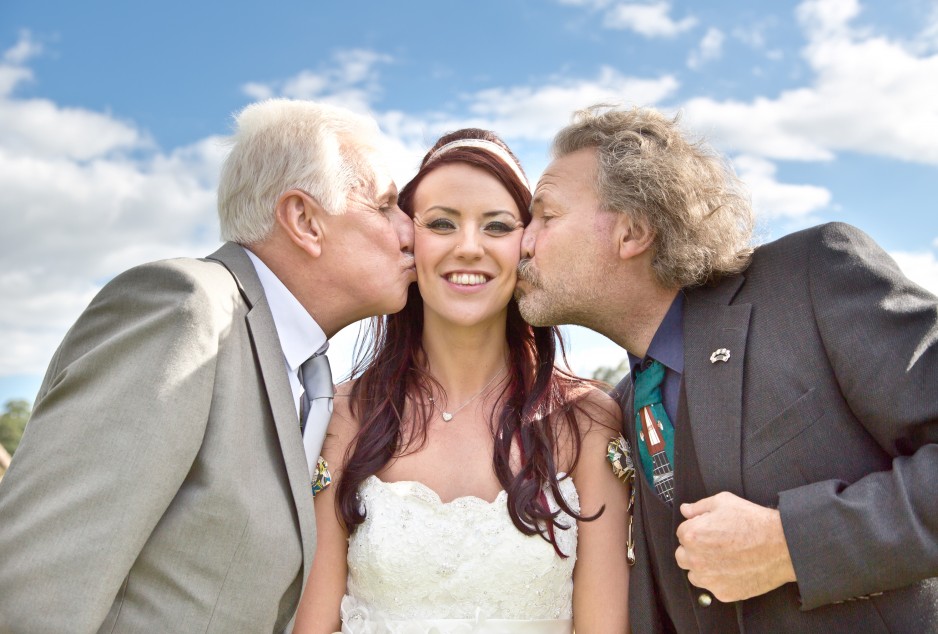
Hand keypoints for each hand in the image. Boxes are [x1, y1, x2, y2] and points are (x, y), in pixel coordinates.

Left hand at [675, 491, 795, 601]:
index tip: (709, 531)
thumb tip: (685, 510)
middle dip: (694, 550)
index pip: (681, 534)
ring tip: (724, 559)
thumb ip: (699, 506)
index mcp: (692, 535)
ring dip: (704, 568)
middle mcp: (696, 559)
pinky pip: (713, 589)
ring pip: (695, 575)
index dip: (696, 530)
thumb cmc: (754, 522)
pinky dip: (720, 581)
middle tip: (714, 545)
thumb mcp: (724, 502)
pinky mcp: (723, 593)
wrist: (781, 546)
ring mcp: (709, 579)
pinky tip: (734, 570)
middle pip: (683, 556)